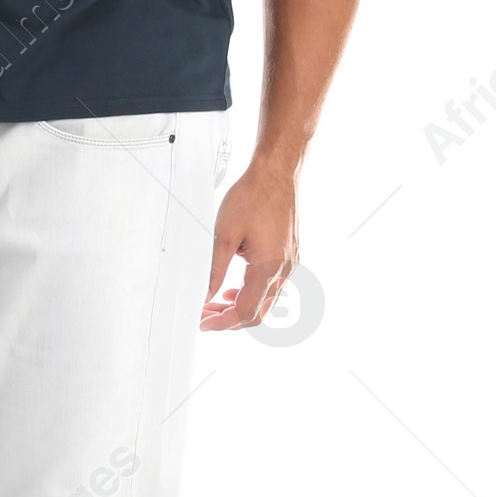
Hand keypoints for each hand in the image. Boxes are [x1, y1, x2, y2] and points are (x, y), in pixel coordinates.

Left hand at [201, 162, 298, 330]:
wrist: (277, 173)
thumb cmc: (254, 196)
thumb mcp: (224, 235)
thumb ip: (214, 270)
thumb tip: (205, 295)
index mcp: (269, 267)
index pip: (246, 312)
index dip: (223, 323)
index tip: (204, 323)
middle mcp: (285, 270)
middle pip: (258, 313)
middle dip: (230, 319)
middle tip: (206, 316)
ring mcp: (291, 263)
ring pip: (266, 301)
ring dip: (240, 306)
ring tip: (215, 304)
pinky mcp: (290, 255)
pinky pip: (272, 286)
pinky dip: (251, 293)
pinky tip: (234, 288)